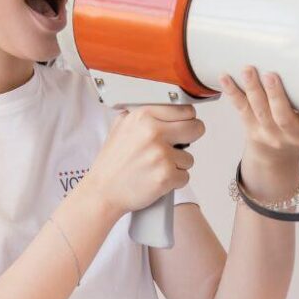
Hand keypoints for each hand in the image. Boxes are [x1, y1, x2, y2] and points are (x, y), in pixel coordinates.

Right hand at [84, 104, 205, 216]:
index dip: (186, 119)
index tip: (182, 126)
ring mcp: (161, 154)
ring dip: (178, 165)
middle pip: (196, 128)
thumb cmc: (112, 163)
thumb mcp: (120, 127)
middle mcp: (153, 132)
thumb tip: (162, 107)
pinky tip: (157, 179)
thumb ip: (141, 114)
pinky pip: (185, 176)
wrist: (102, 191)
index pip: (184, 109)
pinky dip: (174, 181)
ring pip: (189, 157)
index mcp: (143, 116)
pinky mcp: (166, 175)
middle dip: (190, 137)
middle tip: (177, 146)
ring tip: (156, 167)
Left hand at [219, 65, 298, 164]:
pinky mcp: (250, 125)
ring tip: (248, 70)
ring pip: (259, 111)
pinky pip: (240, 108)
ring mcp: (267, 132)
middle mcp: (289, 134)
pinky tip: (224, 77)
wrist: (276, 153)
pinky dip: (232, 92)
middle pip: (282, 117)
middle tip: (270, 75)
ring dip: (253, 89)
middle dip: (275, 96)